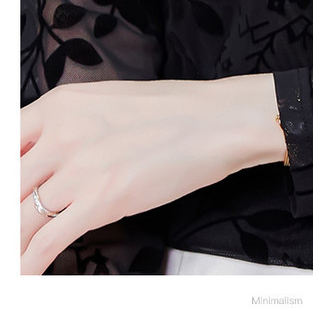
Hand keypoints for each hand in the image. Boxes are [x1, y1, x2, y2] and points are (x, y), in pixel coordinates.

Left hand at [20, 74, 285, 274]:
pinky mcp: (102, 199)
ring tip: (12, 259)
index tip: (9, 196)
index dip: (4, 180)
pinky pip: (46, 240)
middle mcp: (61, 134)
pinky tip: (24, 276)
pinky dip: (28, 264)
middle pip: (6, 185)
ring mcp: (80, 167)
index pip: (3, 145)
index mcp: (60, 105)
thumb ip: (73, 127)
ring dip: (13, 244)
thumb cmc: (178, 112)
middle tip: (12, 228)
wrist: (223, 120)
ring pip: (18, 218)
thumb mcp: (111, 104)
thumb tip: (51, 158)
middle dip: (6, 213)